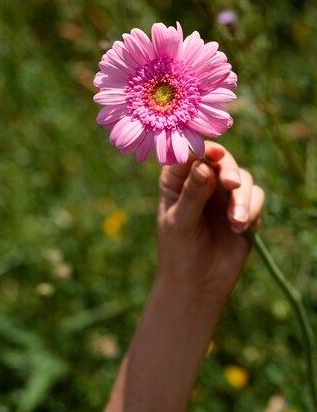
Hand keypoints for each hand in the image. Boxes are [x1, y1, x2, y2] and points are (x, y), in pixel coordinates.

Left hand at [157, 142, 264, 305]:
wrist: (197, 286)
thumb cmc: (178, 251)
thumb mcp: (180, 222)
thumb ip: (192, 194)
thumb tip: (203, 165)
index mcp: (177, 178)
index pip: (191, 154)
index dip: (203, 149)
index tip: (214, 153)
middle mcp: (201, 180)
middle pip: (222, 160)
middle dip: (229, 170)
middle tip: (231, 184)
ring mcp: (224, 195)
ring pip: (243, 178)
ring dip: (243, 197)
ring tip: (237, 222)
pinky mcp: (245, 209)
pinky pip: (257, 196)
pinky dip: (253, 208)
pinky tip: (240, 228)